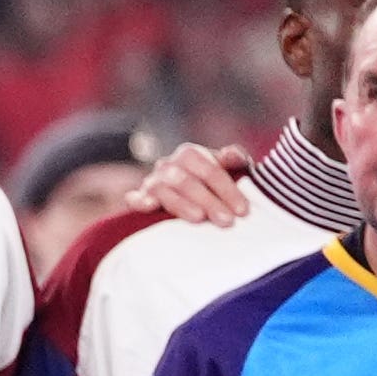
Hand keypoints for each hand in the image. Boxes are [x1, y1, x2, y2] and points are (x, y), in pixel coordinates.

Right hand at [135, 138, 250, 229]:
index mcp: (190, 154)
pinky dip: (139, 201)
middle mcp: (168, 165)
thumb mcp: (228, 168)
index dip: (228, 190)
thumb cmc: (213, 182)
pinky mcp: (139, 198)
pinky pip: (134, 198)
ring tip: (198, 219)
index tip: (243, 210)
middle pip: (186, 181)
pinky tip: (149, 207)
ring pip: (161, 189)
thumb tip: (234, 155)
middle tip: (226, 221)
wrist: (189, 191)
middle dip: (208, 201)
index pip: (210, 170)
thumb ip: (234, 161)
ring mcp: (151, 181)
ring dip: (180, 204)